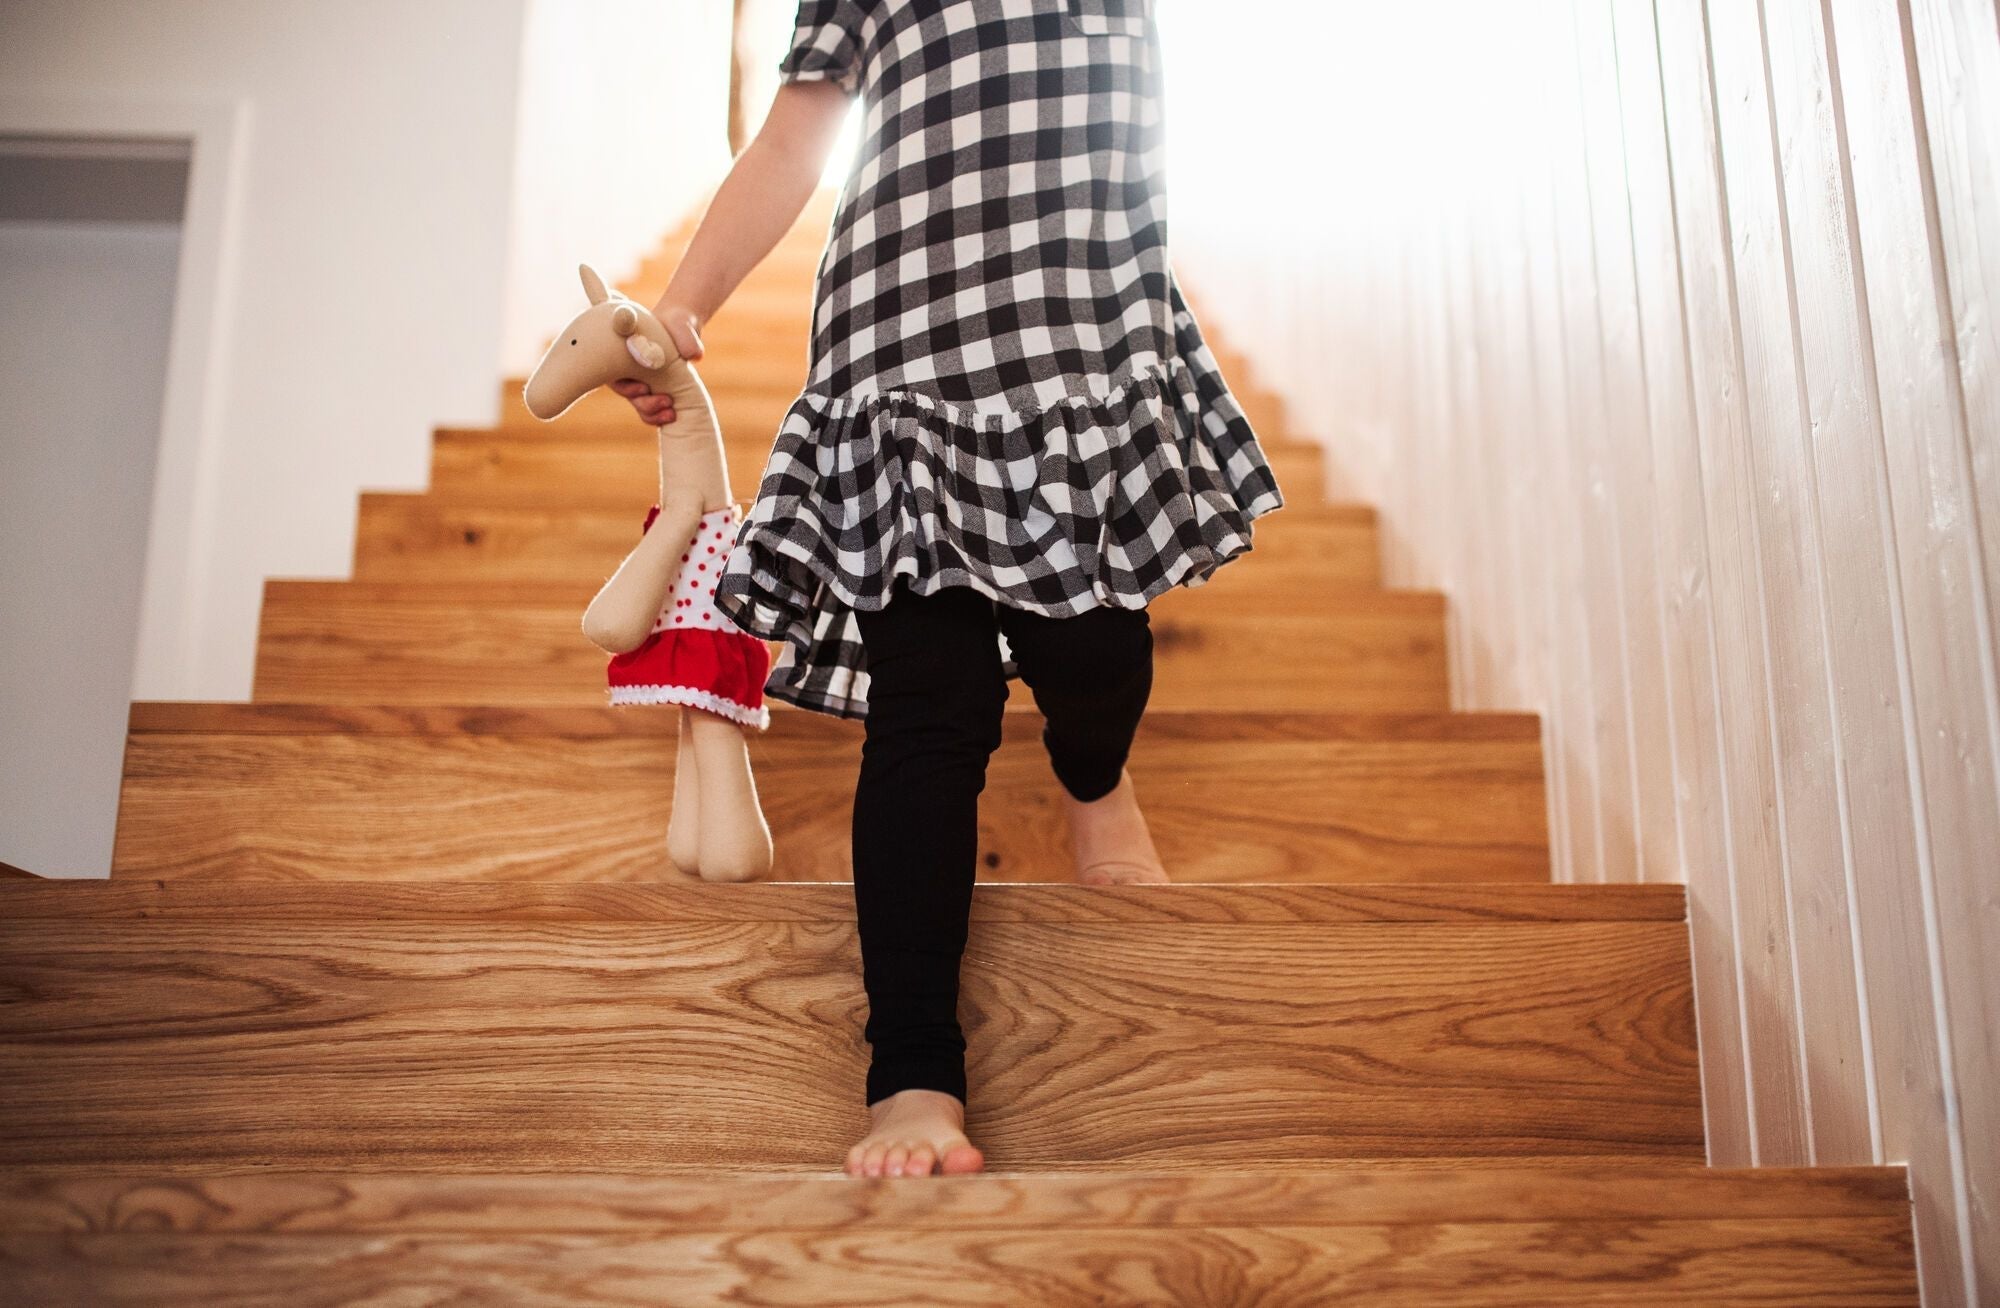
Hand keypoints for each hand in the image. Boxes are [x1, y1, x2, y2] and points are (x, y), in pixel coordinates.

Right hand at [611, 302, 704, 426]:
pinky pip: (653, 411)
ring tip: (671, 412)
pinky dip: (660, 416)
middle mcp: (630, 372)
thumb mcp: (679, 325)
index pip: (615, 377)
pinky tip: (673, 415)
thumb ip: (685, 338)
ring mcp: (643, 384)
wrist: (684, 328)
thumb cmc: (675, 323)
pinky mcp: (656, 392)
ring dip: (653, 414)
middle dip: (645, 403)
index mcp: (624, 355)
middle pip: (628, 396)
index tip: (644, 387)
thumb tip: (694, 356)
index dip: (627, 387)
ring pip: (640, 407)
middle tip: (665, 400)